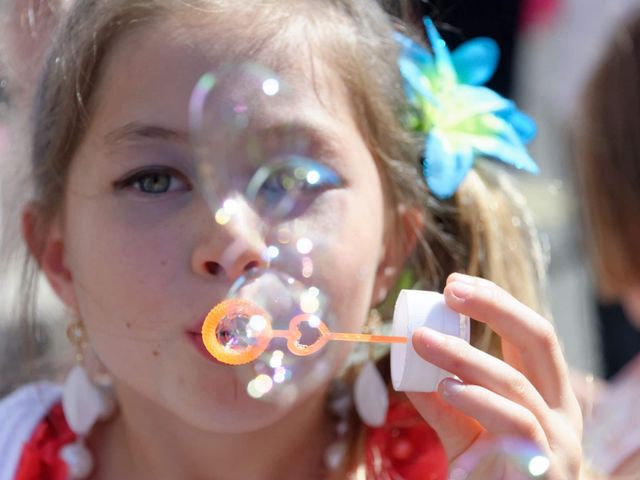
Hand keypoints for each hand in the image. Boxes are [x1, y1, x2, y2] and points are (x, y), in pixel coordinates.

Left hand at [407, 273, 582, 478]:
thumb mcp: (463, 434)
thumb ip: (442, 402)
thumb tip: (407, 366)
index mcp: (547, 395)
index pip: (529, 335)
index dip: (496, 302)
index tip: (453, 283)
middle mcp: (561, 411)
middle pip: (539, 340)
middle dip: (495, 306)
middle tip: (450, 288)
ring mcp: (560, 440)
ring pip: (515, 381)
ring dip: (464, 355)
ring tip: (422, 341)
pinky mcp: (545, 467)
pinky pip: (514, 422)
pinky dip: (477, 399)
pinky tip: (445, 388)